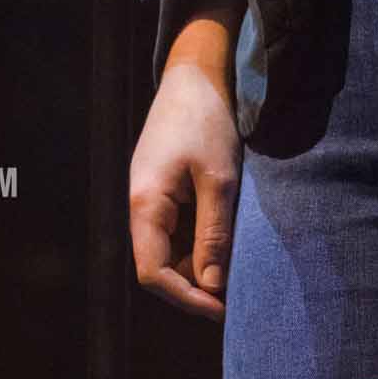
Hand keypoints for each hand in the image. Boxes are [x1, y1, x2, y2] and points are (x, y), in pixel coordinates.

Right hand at [129, 55, 243, 322]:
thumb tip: (212, 286)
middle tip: (236, 291)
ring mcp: (151, 194)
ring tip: (236, 263)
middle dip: (194, 283)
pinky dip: (199, 238)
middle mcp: (141, 203)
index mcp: (146, 204)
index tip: (223, 309)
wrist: (198, 70)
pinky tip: (226, 235)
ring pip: (169, 247)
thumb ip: (214, 234)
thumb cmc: (208, 119)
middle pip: (160, 264)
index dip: (186, 298)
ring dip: (199, 260)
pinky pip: (177, 226)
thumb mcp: (219, 179)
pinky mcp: (164, 185)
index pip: (153, 273)